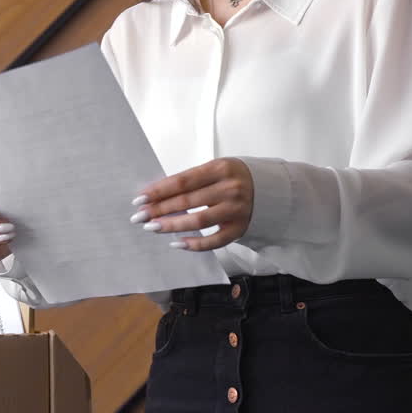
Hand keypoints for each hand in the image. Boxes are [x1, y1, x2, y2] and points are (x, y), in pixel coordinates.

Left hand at [131, 158, 253, 250]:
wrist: (271, 189)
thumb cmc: (234, 178)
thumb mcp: (216, 169)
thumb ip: (191, 180)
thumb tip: (157, 194)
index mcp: (220, 168)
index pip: (182, 181)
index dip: (158, 191)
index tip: (140, 199)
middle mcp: (229, 189)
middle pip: (187, 201)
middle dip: (159, 209)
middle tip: (140, 217)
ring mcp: (236, 210)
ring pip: (198, 221)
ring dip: (172, 225)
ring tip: (152, 227)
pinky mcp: (240, 228)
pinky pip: (214, 241)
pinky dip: (194, 244)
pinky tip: (177, 243)